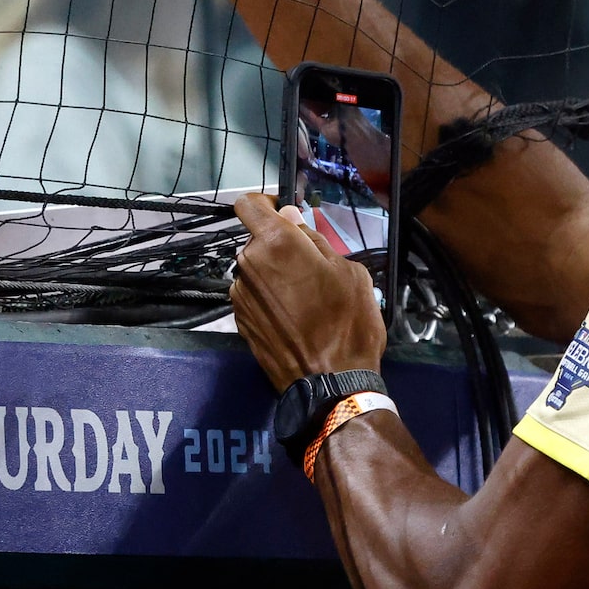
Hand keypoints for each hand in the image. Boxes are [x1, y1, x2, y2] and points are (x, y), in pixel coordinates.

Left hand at [229, 193, 390, 387]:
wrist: (331, 384)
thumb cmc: (347, 324)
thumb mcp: (348, 271)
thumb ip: (314, 240)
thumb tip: (292, 220)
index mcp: (275, 244)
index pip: (248, 204)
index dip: (265, 203)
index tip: (284, 214)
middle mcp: (248, 265)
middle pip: (257, 240)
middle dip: (280, 246)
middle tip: (313, 267)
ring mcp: (240, 295)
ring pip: (257, 269)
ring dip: (275, 274)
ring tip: (307, 298)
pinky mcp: (240, 320)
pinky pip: (254, 295)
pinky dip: (270, 298)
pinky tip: (295, 317)